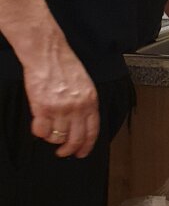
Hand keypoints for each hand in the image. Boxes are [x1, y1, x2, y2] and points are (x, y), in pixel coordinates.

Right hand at [23, 44, 99, 158]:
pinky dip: (39, 132)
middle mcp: (77, 107)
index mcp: (90, 101)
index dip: (87, 146)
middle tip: (63, 152)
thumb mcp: (85, 84)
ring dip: (52, 138)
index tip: (81, 152)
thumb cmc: (64, 65)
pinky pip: (41, 131)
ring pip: (57, 137)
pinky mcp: (43, 108)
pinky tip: (40, 127)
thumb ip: (85, 104)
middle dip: (69, 149)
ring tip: (49, 133)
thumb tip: (82, 122)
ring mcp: (60, 109)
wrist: (47, 53)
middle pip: (75, 139)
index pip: (92, 131)